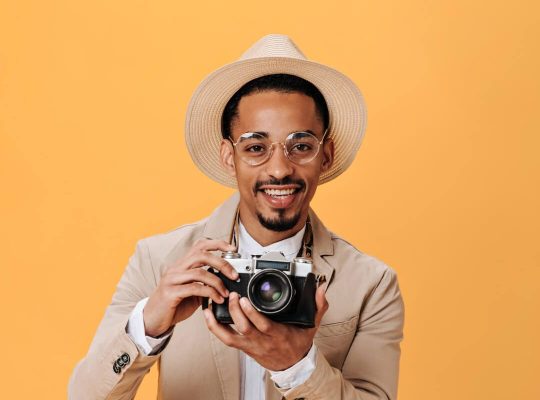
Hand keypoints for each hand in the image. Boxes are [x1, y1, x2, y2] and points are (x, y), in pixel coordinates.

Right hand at [143, 238, 238, 336]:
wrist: (152, 320)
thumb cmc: (174, 305)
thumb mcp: (192, 291)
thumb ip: (206, 283)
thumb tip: (227, 281)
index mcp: (182, 265)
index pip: (200, 245)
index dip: (217, 243)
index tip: (233, 248)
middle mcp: (176, 268)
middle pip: (201, 255)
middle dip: (222, 263)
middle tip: (234, 275)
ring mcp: (172, 279)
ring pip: (199, 272)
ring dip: (218, 282)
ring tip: (226, 293)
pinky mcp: (170, 293)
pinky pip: (194, 288)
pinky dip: (210, 293)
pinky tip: (217, 300)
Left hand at [203, 284, 328, 370]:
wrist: (292, 366)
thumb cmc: (299, 343)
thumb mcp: (312, 325)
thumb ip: (318, 306)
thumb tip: (321, 289)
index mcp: (278, 335)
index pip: (264, 325)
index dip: (252, 314)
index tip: (245, 299)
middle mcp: (262, 341)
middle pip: (245, 328)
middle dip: (236, 311)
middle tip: (232, 295)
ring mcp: (250, 345)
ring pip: (231, 336)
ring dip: (221, 320)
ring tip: (214, 303)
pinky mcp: (243, 346)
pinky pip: (226, 339)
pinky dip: (214, 328)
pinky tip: (207, 315)